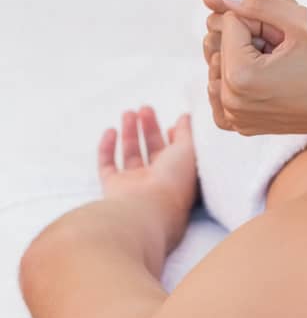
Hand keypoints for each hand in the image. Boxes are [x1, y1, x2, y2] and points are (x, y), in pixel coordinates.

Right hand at [97, 107, 198, 253]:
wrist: (146, 210)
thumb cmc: (174, 182)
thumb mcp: (189, 150)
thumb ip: (187, 132)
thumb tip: (187, 116)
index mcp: (179, 175)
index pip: (176, 154)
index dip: (174, 137)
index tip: (173, 123)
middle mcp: (156, 181)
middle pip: (152, 150)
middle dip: (149, 128)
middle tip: (145, 108)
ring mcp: (133, 185)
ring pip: (130, 154)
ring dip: (129, 133)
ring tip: (129, 112)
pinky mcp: (112, 187)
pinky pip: (107, 165)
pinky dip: (107, 147)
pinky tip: (110, 130)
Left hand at [200, 0, 306, 137]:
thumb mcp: (302, 22)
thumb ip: (256, 1)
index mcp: (241, 76)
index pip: (230, 22)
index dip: (261, 20)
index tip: (286, 38)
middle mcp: (230, 101)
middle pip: (221, 42)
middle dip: (249, 37)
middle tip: (283, 52)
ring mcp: (234, 117)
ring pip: (219, 63)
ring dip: (243, 56)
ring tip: (277, 67)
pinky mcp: (239, 125)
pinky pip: (219, 90)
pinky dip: (234, 78)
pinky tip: (258, 78)